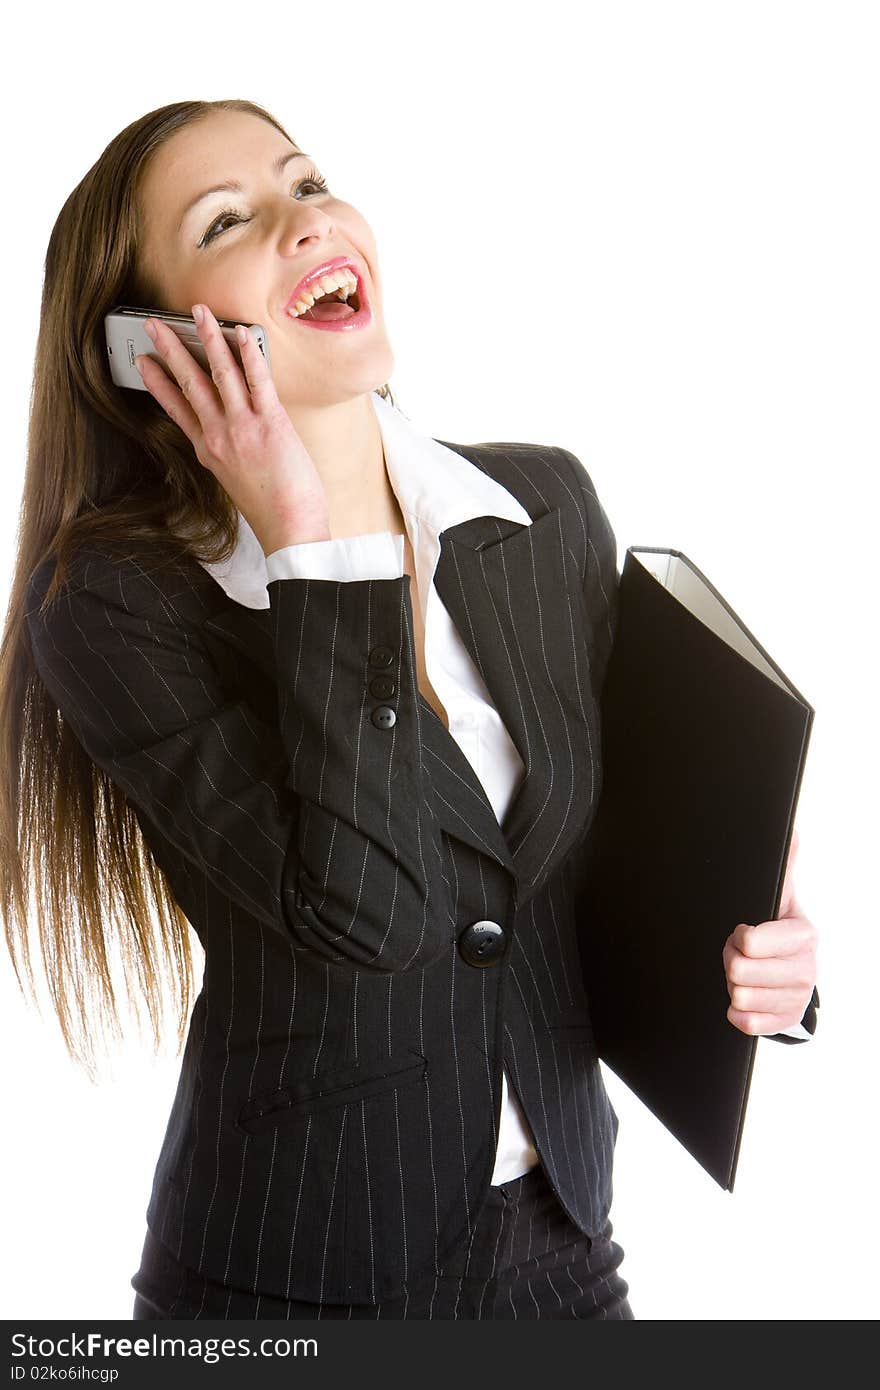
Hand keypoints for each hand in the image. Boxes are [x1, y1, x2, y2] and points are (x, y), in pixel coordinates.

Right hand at [136, 304, 329, 552]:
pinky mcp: (270, 424)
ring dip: (207, 338)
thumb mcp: (235, 480)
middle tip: (153, 324)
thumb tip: (233, 427)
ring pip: (220, 374)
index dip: (157, 382)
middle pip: (189, 383)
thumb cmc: (270, 509)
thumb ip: (228, 451)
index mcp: (208, 450)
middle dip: (169, 349)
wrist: (289, 529)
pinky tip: (241, 333)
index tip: (143, 362)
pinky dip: (249, 354)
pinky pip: (257, 381)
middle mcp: (219, 436)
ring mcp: (242, 428)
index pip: (176, 407)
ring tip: (198, 313)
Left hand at [721, 827, 818, 1034]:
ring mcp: (797, 998)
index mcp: (804, 935)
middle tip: (737, 954)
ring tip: (744, 972)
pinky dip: (736, 1012)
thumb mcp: (780, 898)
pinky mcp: (784, 1022)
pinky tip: (744, 997)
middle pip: (739, 971)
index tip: (743, 931)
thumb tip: (792, 831)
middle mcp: (806, 968)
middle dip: (731, 960)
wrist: (789, 971)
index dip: (739, 937)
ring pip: (739, 997)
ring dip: (732, 984)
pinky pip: (746, 1023)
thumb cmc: (778, 930)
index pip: (752, 942)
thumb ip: (784, 866)